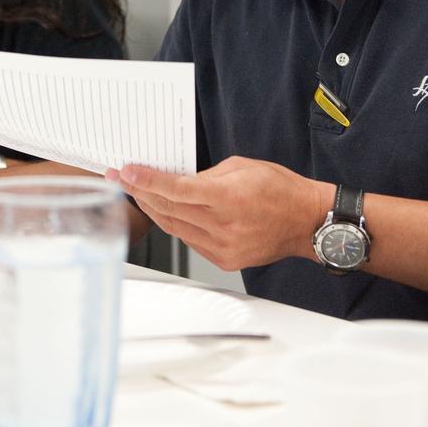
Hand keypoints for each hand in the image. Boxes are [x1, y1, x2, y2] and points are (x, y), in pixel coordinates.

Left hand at [109, 156, 328, 269]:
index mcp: (227, 199)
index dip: (146, 181)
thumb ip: (205, 175)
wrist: (306, 221)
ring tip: (136, 192)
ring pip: (175, 227)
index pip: (175, 190)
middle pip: (169, 210)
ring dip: (152, 209)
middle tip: (121, 177)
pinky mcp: (225, 259)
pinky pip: (189, 240)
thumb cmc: (280, 189)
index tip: (126, 171)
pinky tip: (164, 211)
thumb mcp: (240, 167)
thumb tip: (177, 180)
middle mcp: (223, 226)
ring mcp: (223, 247)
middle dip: (140, 192)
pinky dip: (174, 224)